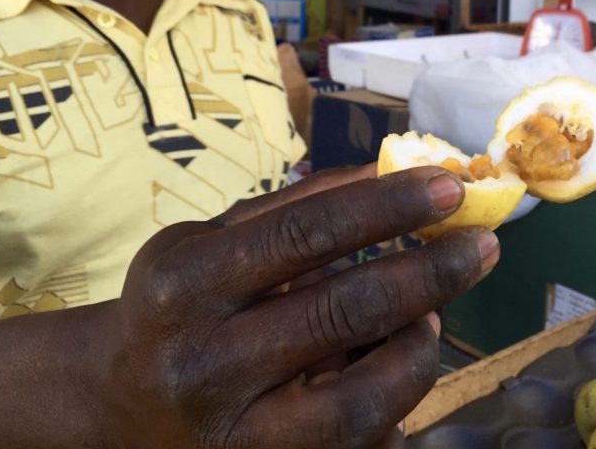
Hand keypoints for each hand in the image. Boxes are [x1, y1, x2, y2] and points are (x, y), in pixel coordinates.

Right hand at [96, 165, 498, 447]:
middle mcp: (205, 359)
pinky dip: (394, 402)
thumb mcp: (210, 240)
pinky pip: (356, 444)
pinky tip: (398, 366)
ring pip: (360, 400)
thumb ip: (292, 208)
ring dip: (418, 349)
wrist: (115, 402)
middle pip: (342, 313)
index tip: (449, 187)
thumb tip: (388, 173)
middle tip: (481, 247)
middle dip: (428, 274)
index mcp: (186, 282)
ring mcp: (234, 431)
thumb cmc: (177, 303)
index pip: (305, 234)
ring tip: (432, 315)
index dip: (386, 207)